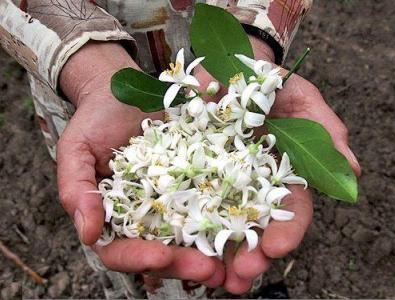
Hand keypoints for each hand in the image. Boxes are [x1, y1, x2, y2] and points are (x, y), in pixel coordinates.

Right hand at [57, 41, 224, 286]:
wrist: (124, 89)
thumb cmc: (95, 120)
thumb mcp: (76, 149)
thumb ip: (76, 189)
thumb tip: (88, 235)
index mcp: (114, 215)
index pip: (120, 250)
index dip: (138, 258)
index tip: (159, 256)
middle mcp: (146, 214)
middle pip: (162, 252)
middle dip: (183, 264)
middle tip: (209, 269)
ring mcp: (173, 200)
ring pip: (190, 236)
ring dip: (210, 253)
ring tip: (232, 263)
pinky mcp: (196, 181)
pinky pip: (212, 202)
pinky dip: (226, 218)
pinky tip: (244, 226)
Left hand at [194, 36, 360, 293]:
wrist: (225, 65)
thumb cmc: (267, 80)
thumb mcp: (298, 97)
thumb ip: (323, 129)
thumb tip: (351, 168)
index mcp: (281, 173)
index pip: (290, 209)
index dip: (285, 230)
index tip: (274, 248)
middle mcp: (250, 185)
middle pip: (252, 227)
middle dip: (248, 256)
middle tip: (238, 280)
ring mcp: (217, 180)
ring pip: (217, 224)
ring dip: (214, 254)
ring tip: (206, 279)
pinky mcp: (188, 171)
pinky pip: (182, 200)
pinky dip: (179, 225)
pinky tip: (172, 246)